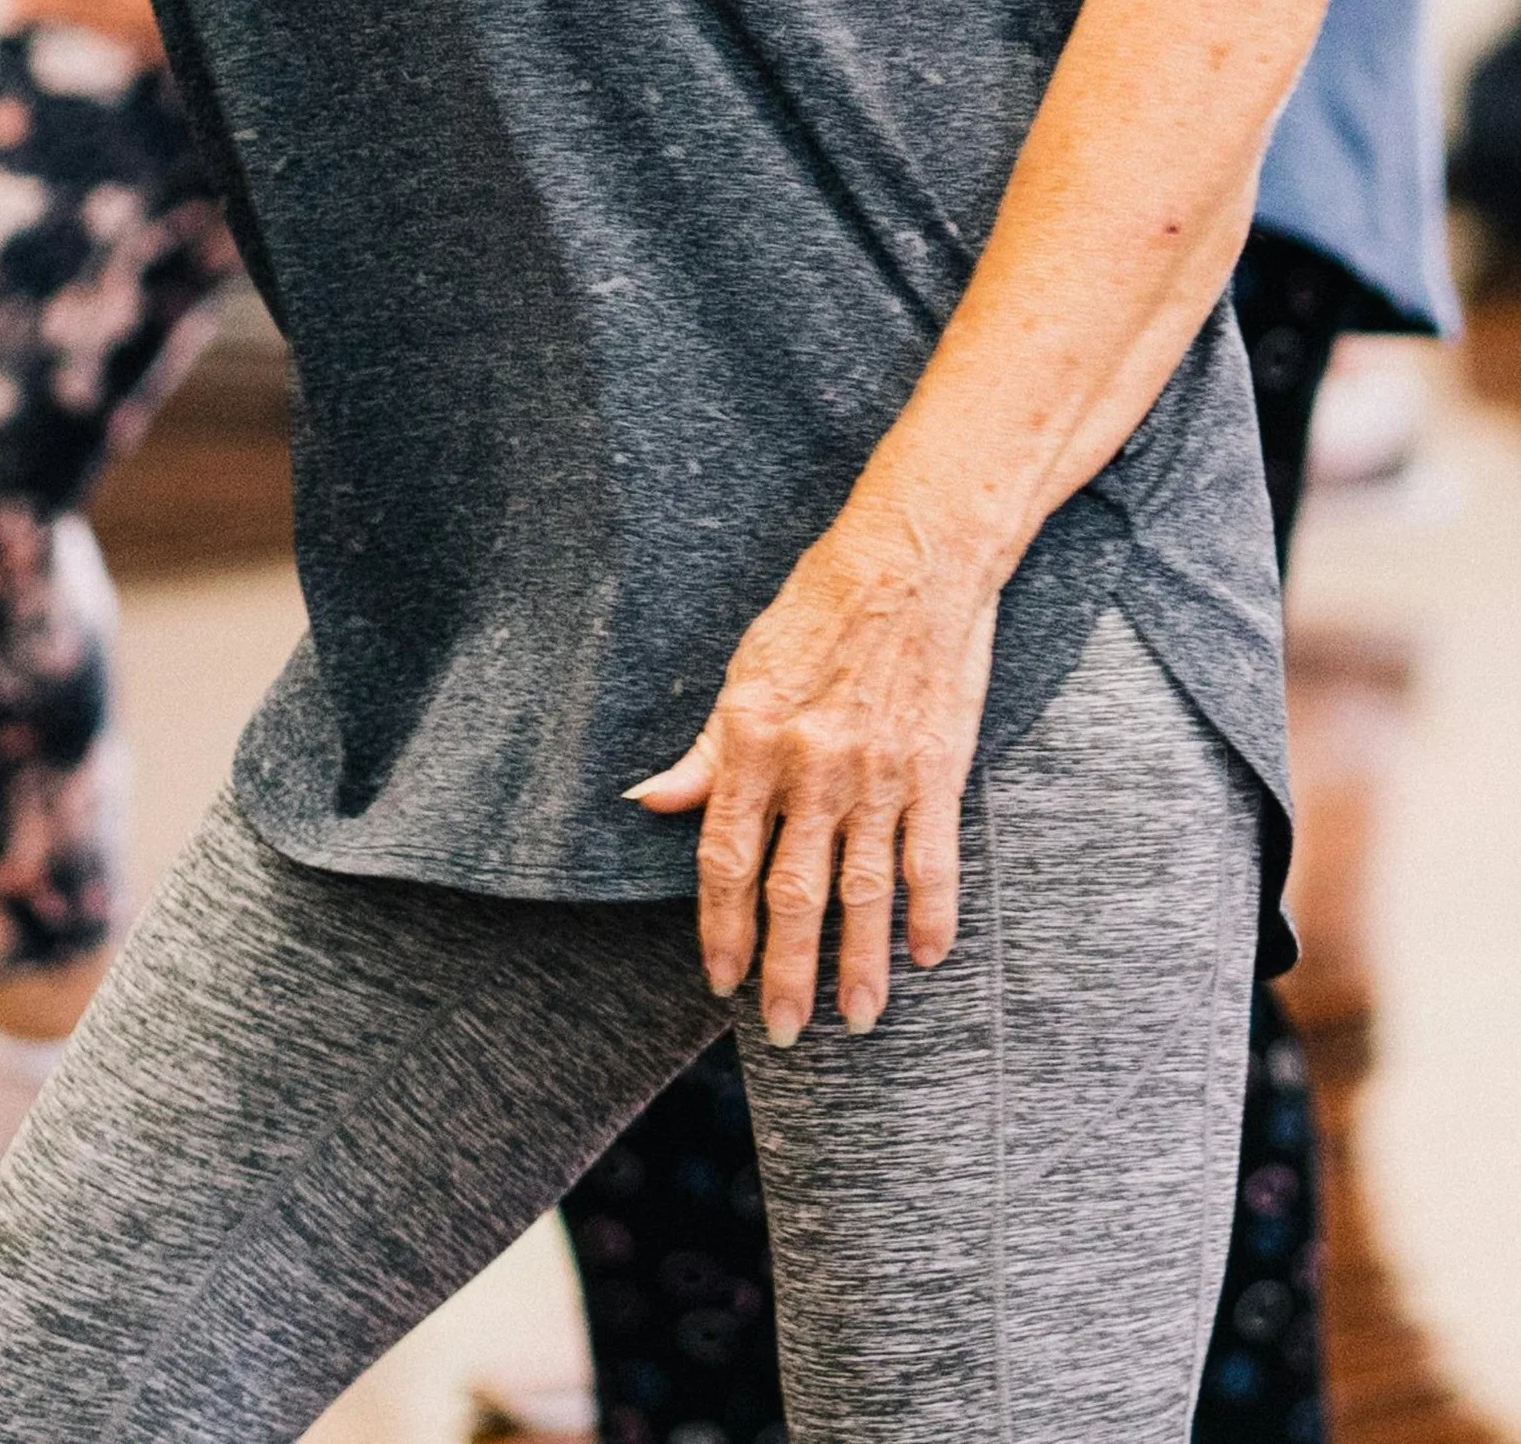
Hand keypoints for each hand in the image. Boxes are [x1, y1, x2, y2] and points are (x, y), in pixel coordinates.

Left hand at [627, 510, 996, 1043]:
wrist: (912, 557)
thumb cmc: (819, 606)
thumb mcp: (744, 669)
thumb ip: (705, 750)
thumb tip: (649, 802)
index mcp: (755, 739)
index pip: (727, 858)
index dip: (720, 926)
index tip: (719, 977)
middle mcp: (814, 767)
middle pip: (794, 892)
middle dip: (786, 971)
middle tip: (784, 1031)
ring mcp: (880, 773)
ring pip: (865, 892)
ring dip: (859, 965)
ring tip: (857, 1021)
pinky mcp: (938, 769)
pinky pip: (933, 859)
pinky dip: (932, 914)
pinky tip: (926, 958)